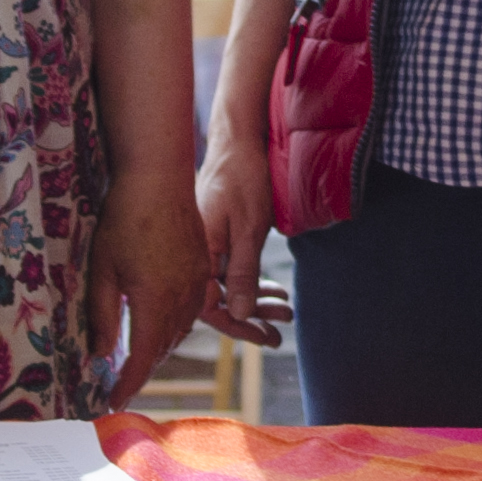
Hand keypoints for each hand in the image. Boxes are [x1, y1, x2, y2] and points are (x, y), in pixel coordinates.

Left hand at [86, 170, 214, 410]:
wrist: (159, 179)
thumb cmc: (125, 219)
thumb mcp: (103, 269)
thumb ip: (102, 315)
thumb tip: (98, 354)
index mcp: (154, 302)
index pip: (141, 358)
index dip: (127, 384)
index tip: (113, 401)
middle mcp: (181, 299)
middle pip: (163, 350)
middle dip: (141, 370)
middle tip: (119, 384)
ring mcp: (196, 285)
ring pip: (179, 333)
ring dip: (158, 350)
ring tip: (136, 359)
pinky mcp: (202, 271)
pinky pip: (191, 312)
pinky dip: (174, 328)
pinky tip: (160, 325)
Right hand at [192, 115, 292, 349]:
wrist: (238, 142)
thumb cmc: (243, 179)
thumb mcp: (249, 229)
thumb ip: (244, 272)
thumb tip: (241, 314)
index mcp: (197, 252)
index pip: (210, 305)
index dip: (237, 326)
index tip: (265, 338)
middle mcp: (195, 253)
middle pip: (219, 299)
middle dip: (252, 318)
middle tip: (281, 334)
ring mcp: (204, 246)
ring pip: (228, 286)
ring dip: (257, 301)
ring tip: (286, 311)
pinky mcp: (215, 239)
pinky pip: (231, 269)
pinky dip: (253, 281)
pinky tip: (276, 292)